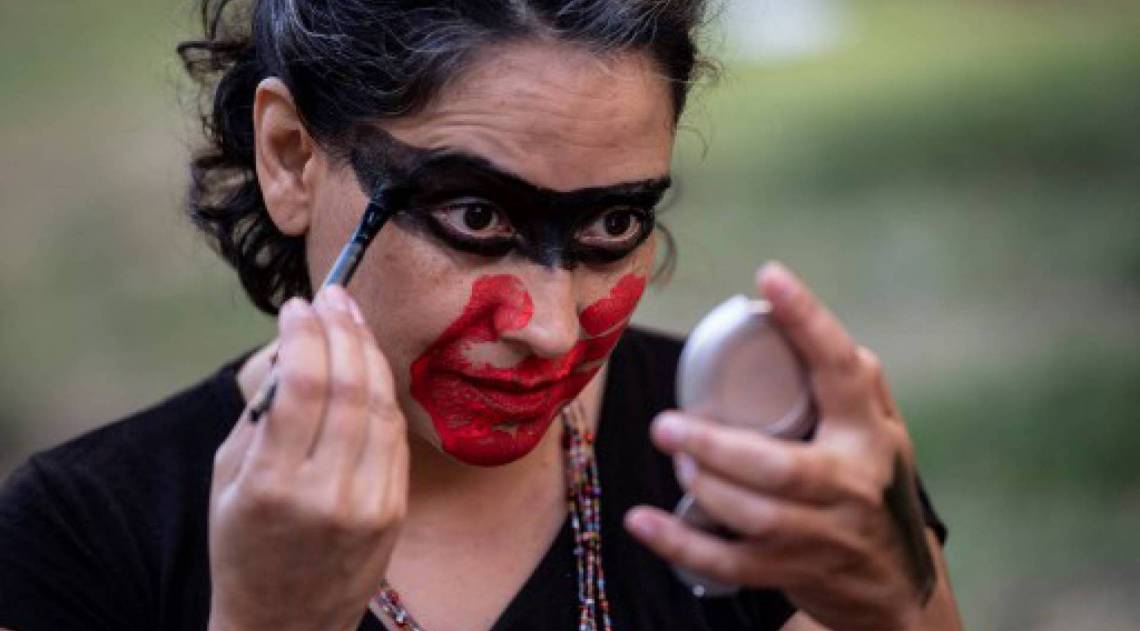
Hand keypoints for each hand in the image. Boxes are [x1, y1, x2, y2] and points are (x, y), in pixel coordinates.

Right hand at [208, 286, 408, 630]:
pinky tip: (368, 367)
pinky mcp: (395, 510)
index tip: (298, 304)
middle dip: (342, 329)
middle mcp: (327, 493)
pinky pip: (394, 434)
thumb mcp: (227, 479)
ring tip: (351, 318)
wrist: (285, 622)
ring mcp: (369, 503)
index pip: (302, 384)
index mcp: (273, 485)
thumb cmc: (244, 545)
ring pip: (379, 404)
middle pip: (349, 385)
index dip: (305, 332)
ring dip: (367, 351)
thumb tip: (294, 347)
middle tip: (332, 296)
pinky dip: (382, 392)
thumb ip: (261, 413)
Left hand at [625, 262, 936, 630]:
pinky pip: (728, 564)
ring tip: (675, 457)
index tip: (771, 276)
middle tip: (667, 425)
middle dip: (717, 447)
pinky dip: (680, 544)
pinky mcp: (791, 572)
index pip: (841, 371)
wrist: (896, 583)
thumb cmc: (874, 483)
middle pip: (780, 469)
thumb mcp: (881, 430)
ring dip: (703, 487)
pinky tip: (642, 522)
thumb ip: (852, 379)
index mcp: (870, 433)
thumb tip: (794, 313)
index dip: (808, 322)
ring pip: (754, 516)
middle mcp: (850, 485)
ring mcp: (821, 536)